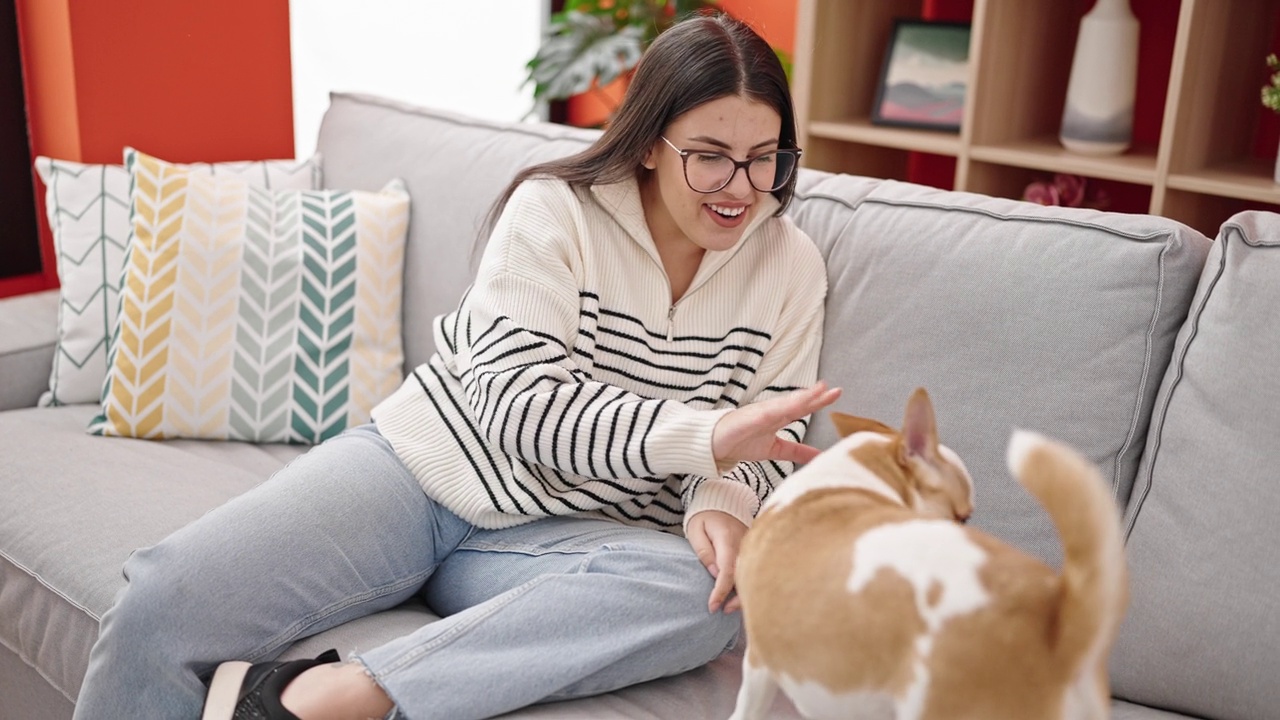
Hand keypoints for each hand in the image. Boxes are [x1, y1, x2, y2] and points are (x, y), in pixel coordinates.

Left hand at [687, 510, 748, 613]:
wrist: (723, 501)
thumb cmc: (705, 517)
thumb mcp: (696, 531)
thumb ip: (704, 552)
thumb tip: (715, 574)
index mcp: (728, 538)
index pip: (728, 570)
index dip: (721, 591)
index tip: (713, 606)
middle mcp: (744, 544)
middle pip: (745, 576)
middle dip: (736, 598)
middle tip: (722, 610)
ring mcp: (752, 548)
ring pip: (753, 576)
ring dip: (744, 595)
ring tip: (728, 608)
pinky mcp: (754, 551)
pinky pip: (754, 571)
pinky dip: (748, 586)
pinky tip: (738, 598)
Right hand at [712, 381, 841, 466]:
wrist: (713, 444)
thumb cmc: (741, 442)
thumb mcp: (775, 450)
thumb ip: (797, 452)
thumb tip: (819, 458)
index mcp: (778, 417)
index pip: (802, 407)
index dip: (819, 400)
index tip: (837, 393)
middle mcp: (771, 412)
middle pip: (796, 402)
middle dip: (815, 396)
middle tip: (835, 390)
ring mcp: (759, 414)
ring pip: (783, 404)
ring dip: (800, 398)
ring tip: (816, 392)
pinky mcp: (747, 419)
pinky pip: (764, 414)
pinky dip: (776, 410)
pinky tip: (789, 407)